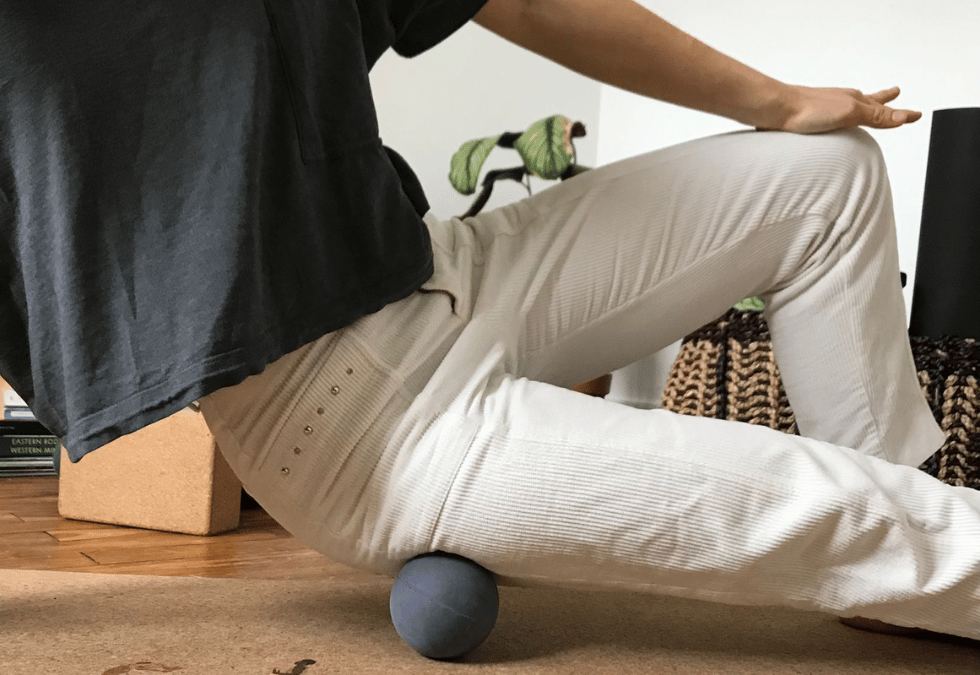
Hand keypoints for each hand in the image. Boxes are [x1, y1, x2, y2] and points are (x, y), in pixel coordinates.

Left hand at [758, 85, 922, 133]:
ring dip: (862, 108)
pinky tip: (832, 124)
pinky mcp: (808, 118)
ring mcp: (824, 109)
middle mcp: (840, 102)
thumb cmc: (809, 109)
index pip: (883, 109)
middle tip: (895, 93)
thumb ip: (874, 116)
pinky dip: (839, 119)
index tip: (916, 115)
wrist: (775, 110)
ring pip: (849, 108)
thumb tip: (903, 117)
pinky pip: (831, 118)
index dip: (900, 114)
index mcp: (853, 100)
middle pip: (868, 101)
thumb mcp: (849, 113)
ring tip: (868, 106)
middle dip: (883, 100)